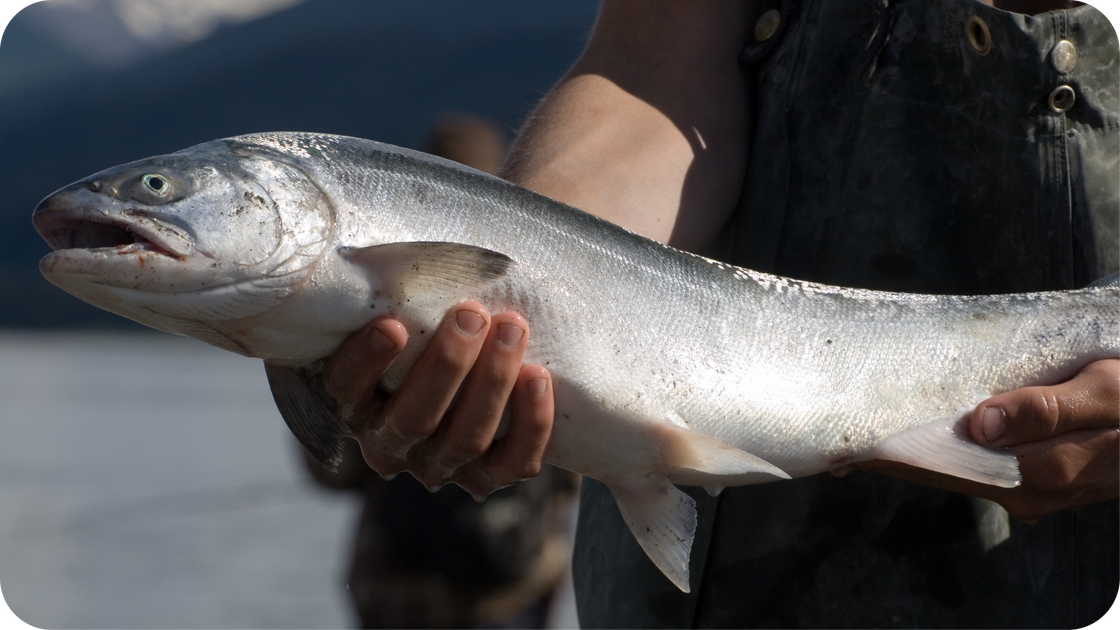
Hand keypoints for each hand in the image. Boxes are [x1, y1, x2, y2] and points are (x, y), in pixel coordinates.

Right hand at [322, 301, 554, 498]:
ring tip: (513, 328)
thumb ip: (394, 289)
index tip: (390, 325)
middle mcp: (391, 445)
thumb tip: (394, 237)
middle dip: (447, 365)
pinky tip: (539, 377)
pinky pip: (514, 462)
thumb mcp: (404, 310)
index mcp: (357, 405)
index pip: (346, 391)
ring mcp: (442, 466)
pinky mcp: (490, 477)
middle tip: (472, 314)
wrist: (483, 365)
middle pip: (414, 419)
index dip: (364, 362)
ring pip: (466, 439)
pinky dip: (531, 422)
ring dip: (493, 382)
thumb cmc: (431, 325)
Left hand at [848, 359, 1119, 521]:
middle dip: (894, 457)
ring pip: (961, 470)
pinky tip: (923, 434)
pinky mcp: (1042, 476)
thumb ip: (1047, 409)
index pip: (948, 466)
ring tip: (869, 433)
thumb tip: (982, 424)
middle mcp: (1031, 491)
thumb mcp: (1105, 393)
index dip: (896, 456)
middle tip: (842, 436)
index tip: (849, 446)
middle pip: (945, 473)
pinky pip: (982, 465)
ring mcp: (1036, 489)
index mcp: (1042, 472)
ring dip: (917, 453)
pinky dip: (947, 450)